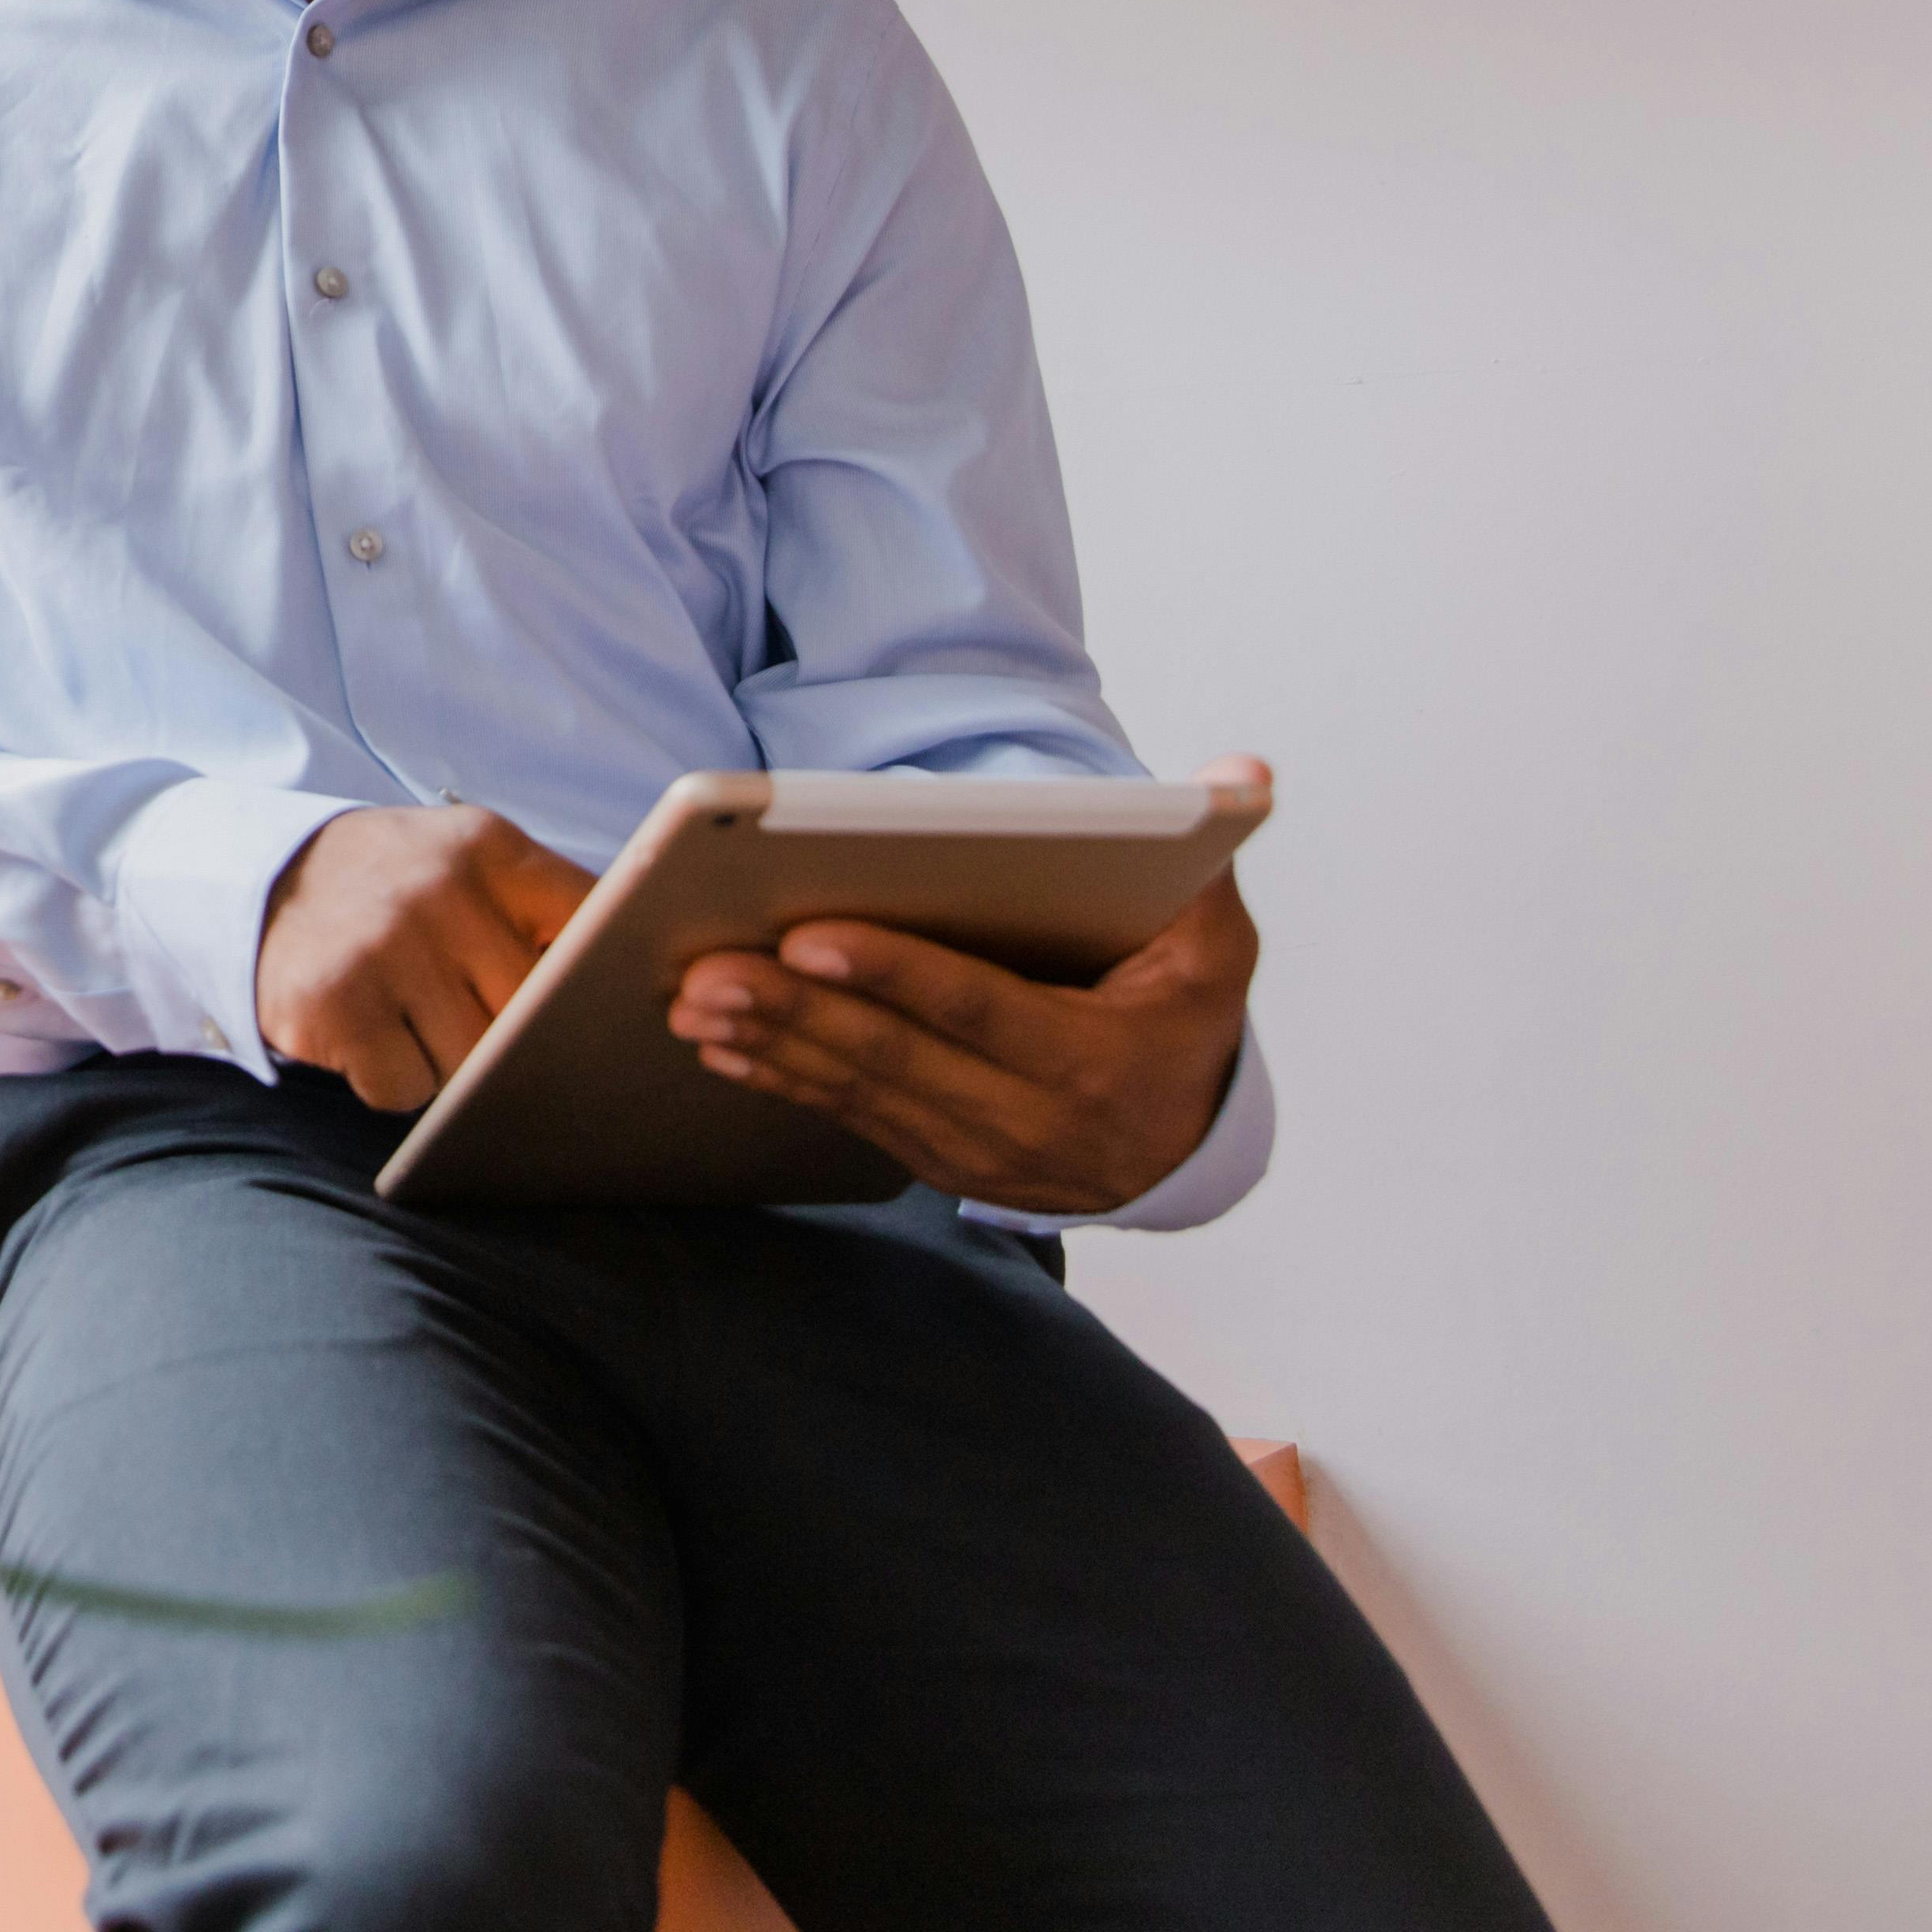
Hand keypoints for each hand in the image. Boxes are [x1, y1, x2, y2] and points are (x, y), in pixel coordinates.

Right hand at [254, 803, 596, 1111]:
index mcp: (488, 847)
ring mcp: (384, 947)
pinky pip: (407, 1088)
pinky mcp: (334, 1005)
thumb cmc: (392, 890)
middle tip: (487, 1023)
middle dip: (522, 1036)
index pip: (592, 922)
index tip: (609, 1010)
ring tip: (418, 1020)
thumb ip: (538, 906)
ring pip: (474, 1060)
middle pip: (536, 1010)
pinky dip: (395, 1081)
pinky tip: (373, 1038)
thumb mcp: (463, 864)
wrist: (260, 885)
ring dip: (455, 1064)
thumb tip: (638, 986)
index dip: (605, 978)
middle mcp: (438, 890)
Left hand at [664, 756, 1269, 1215]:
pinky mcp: (930, 1154)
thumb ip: (1211, 861)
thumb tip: (1240, 776)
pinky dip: (779, 1078)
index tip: (813, 935)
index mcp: (1094, 1064)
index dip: (895, 975)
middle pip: (895, 1059)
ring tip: (691, 996)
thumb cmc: (1184, 1019)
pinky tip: (717, 1045)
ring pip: (857, 1091)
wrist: (1181, 1146)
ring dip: (768, 1045)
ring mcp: (972, 1150)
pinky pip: (845, 1115)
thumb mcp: (1218, 950)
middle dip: (795, 1012)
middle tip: (710, 967)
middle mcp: (1027, 1121)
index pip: (980, 1010)